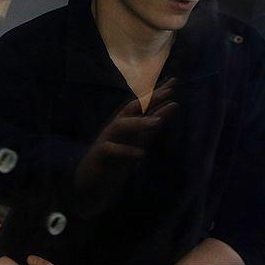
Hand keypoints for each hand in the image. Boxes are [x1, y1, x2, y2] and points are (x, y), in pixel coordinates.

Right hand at [73, 79, 178, 209]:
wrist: (91, 183)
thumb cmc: (115, 161)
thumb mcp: (139, 141)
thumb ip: (153, 125)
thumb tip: (174, 105)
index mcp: (126, 124)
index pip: (142, 105)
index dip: (157, 94)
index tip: (173, 81)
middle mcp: (116, 128)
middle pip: (131, 109)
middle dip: (149, 99)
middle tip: (169, 91)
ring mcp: (107, 140)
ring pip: (120, 126)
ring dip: (139, 123)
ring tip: (157, 122)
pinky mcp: (100, 155)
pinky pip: (111, 149)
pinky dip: (125, 151)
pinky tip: (141, 154)